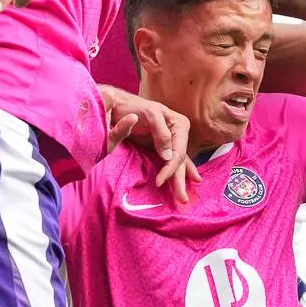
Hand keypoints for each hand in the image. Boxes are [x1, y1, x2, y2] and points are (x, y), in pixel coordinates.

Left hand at [99, 85, 195, 201]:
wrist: (119, 107)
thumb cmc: (133, 107)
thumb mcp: (150, 114)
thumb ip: (161, 132)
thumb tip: (168, 156)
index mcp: (180, 125)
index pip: (179, 152)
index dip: (170, 168)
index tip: (159, 181)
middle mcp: (179, 134)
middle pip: (181, 161)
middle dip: (180, 180)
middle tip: (182, 199)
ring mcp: (171, 142)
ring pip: (178, 164)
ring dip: (179, 181)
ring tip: (182, 198)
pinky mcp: (161, 148)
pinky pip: (170, 163)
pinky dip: (175, 173)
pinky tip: (186, 182)